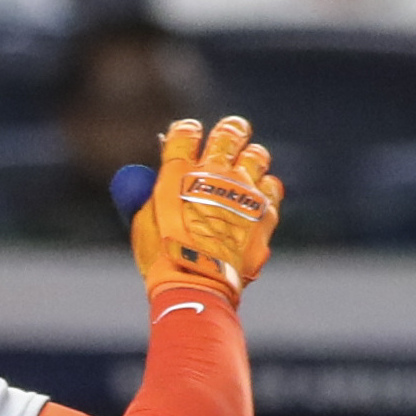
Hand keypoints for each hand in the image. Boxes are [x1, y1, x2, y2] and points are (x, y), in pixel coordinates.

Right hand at [116, 117, 280, 302]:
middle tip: (229, 136)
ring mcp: (243, 189)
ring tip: (243, 170)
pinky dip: (263, 189)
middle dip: (229, 131)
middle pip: (229, 132)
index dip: (187, 131)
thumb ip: (152, 194)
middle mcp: (213, 173)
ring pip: (256, 155)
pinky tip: (252, 200)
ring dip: (249, 158)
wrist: (198, 284)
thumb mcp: (145, 223)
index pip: (185, 132)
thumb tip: (159, 175)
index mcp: (177, 173)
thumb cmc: (164, 257)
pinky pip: (270, 186)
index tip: (188, 135)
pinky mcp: (264, 209)